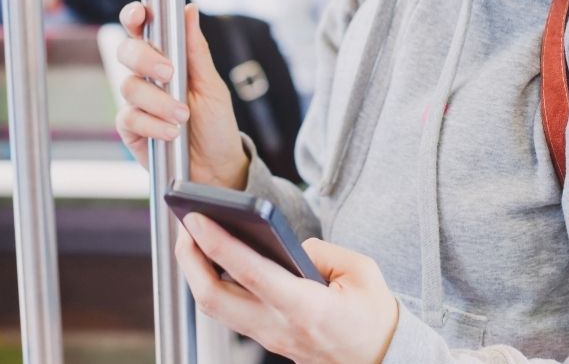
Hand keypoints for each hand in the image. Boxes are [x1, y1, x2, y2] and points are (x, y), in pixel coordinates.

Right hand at [115, 2, 248, 188]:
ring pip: (129, 86)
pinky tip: (171, 132)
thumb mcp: (212, 84)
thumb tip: (189, 11)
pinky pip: (130, 118)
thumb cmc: (216, 123)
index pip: (143, 29)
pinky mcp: (131, 128)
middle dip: (145, 59)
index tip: (140, 13)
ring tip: (183, 116)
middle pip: (127, 51)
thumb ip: (196, 49)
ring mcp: (137, 102)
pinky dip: (152, 124)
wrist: (216, 167)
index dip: (135, 16)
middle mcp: (147, 76)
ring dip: (158, 101)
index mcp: (167, 57)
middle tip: (169, 73)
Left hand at [177, 213, 398, 363]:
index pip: (250, 273)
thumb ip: (321, 250)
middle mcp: (279, 326)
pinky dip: (214, 283)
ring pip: (215, 308)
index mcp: (306, 308)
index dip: (218, 244)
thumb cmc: (374, 315)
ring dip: (197, 272)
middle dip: (190, 260)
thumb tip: (286, 244)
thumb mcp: (361, 271)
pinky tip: (214, 260)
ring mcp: (269, 336)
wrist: (383, 359)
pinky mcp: (268, 337)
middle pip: (214, 298)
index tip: (197, 219)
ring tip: (193, 238)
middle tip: (185, 225)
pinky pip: (230, 311)